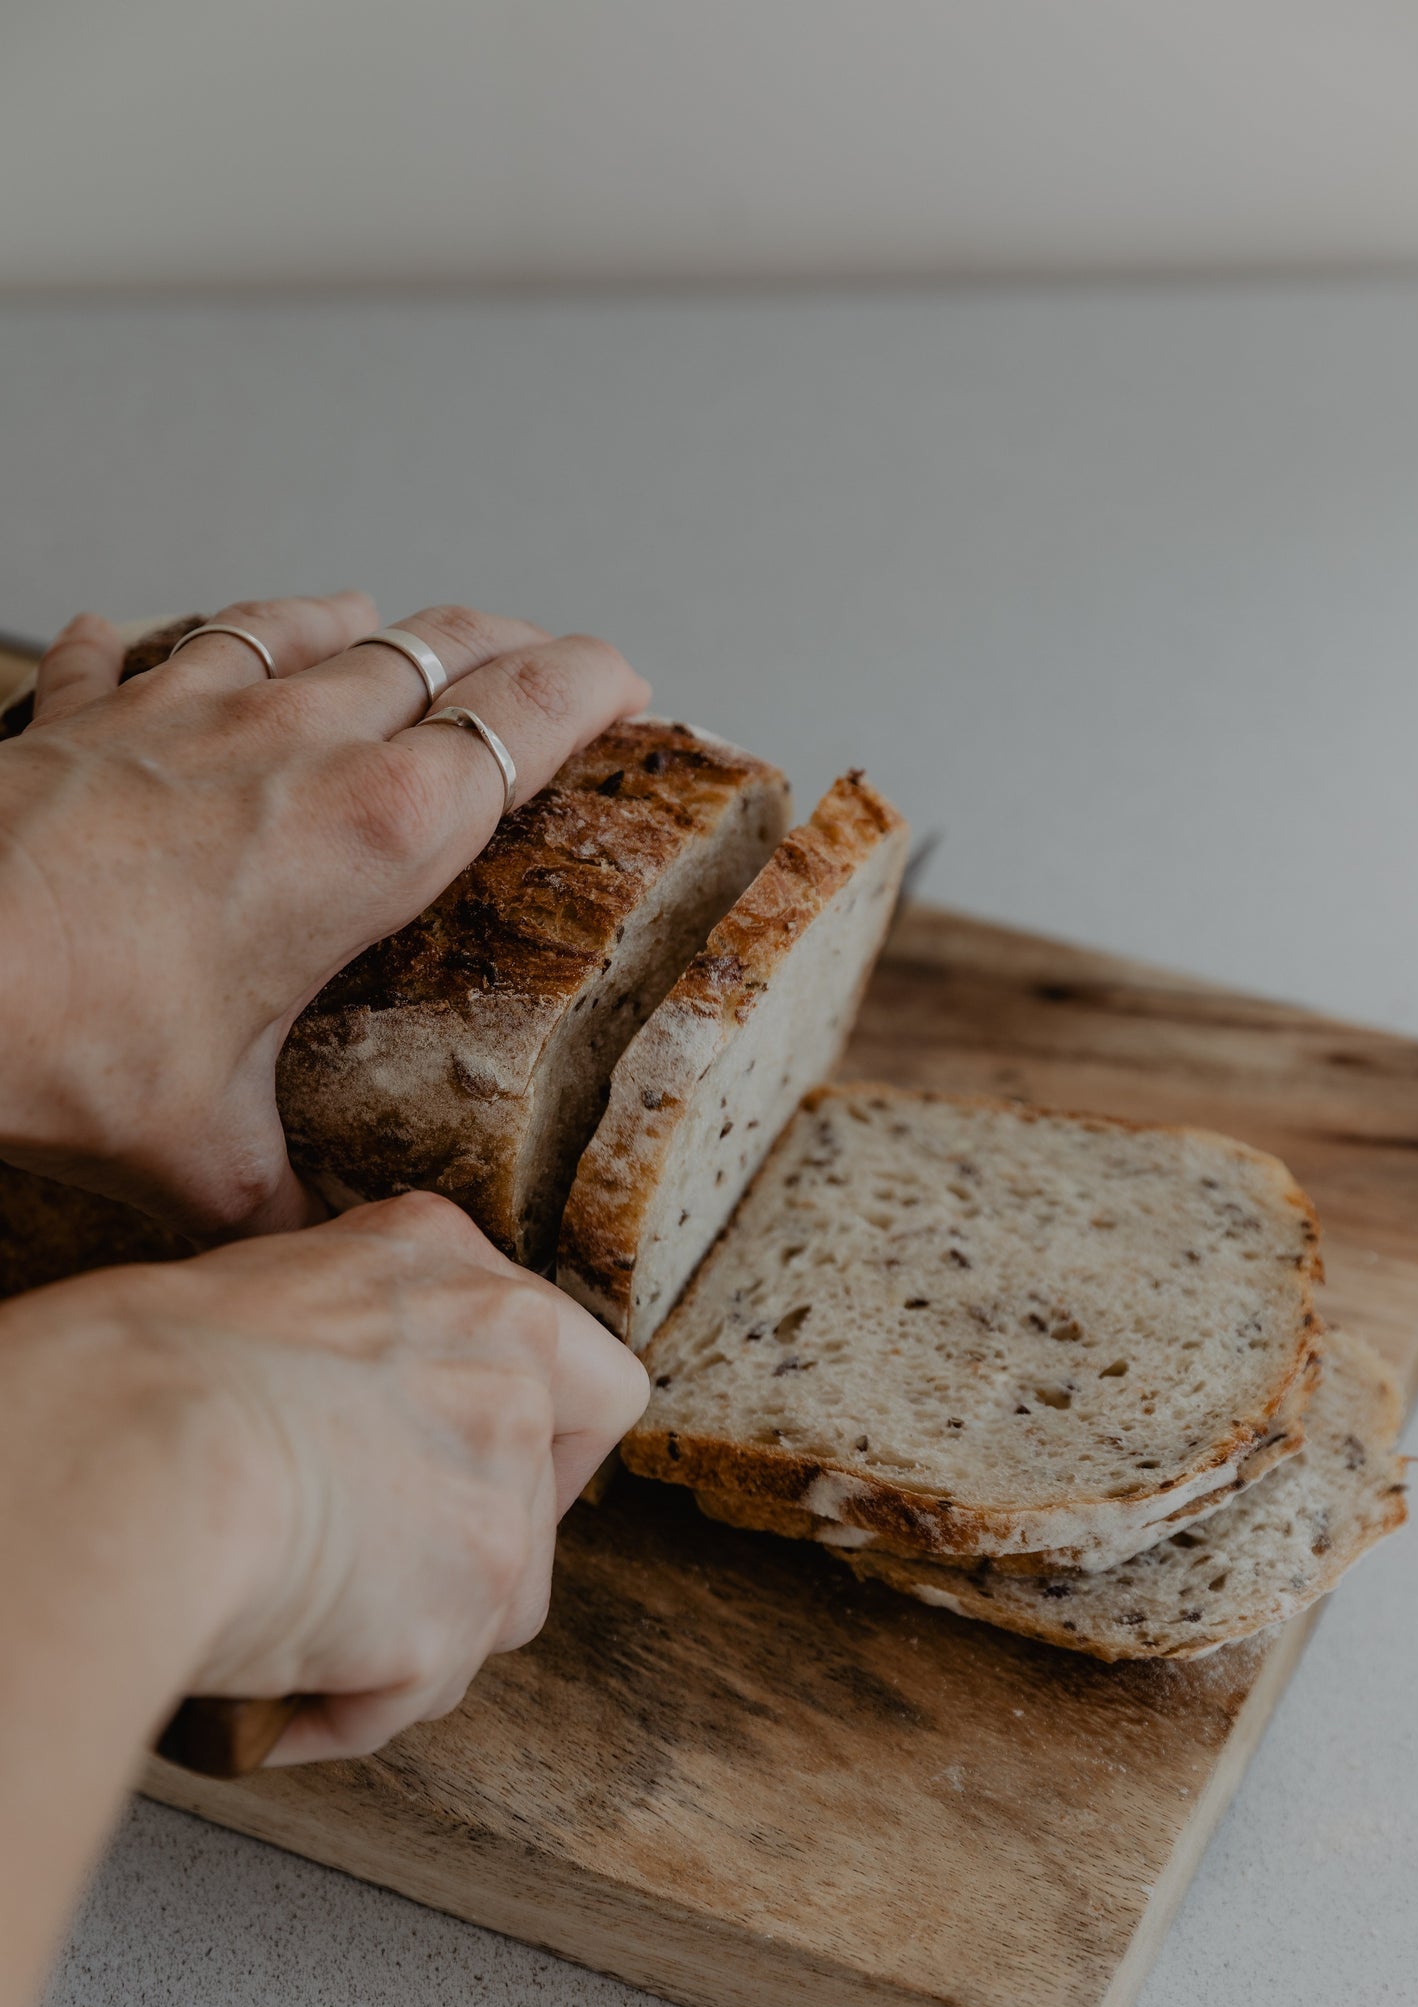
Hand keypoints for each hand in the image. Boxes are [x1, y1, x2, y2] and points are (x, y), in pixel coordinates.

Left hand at [0, 594, 650, 1238]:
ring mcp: (192, 706)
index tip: (633, 687)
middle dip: (512, 642)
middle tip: (547, 658)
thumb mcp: (211, 1155)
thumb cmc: (70, 1043)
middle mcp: (302, 745)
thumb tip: (324, 1260)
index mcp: (376, 837)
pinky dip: (180, 640)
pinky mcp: (94, 704)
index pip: (529, 719)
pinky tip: (167, 643)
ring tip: (391, 629)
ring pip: (316, 621)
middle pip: (442, 643)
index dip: (596, 688)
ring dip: (369, 624)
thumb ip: (291, 1201)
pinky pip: (155, 639)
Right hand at [0, 1189, 648, 1764]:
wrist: (133, 1446)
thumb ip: (359, 1339)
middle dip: (474, 1552)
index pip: (581, 1369)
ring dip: (417, 1634)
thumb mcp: (274, 1290)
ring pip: (500, 1604)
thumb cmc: (147, 1371)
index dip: (542, 1440)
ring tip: (308, 1633)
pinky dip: (349, 1703)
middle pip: (545, 1498)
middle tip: (384, 1575)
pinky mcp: (471, 1598)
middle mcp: (509, 1367)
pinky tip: (276, 1687)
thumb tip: (348, 1414)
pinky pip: (419, 1689)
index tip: (473, 1477)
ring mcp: (501, 1487)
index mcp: (458, 1270)